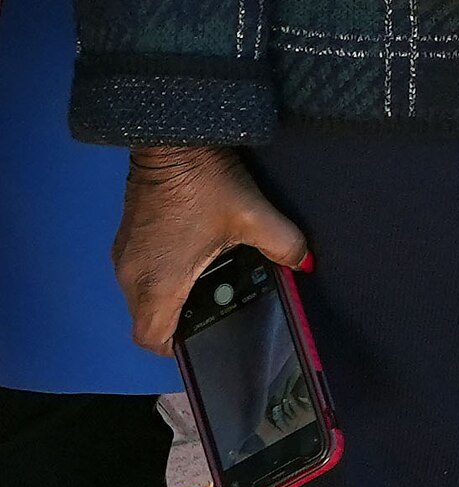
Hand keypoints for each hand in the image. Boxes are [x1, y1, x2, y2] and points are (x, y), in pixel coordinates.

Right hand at [112, 144, 307, 358]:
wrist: (171, 139)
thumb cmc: (204, 183)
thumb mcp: (254, 217)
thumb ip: (285, 246)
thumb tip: (305, 264)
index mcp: (156, 281)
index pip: (151, 338)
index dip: (178, 347)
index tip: (207, 336)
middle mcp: (131, 274)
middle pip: (147, 320)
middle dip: (181, 322)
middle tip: (219, 310)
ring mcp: (125, 255)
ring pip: (143, 296)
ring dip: (173, 297)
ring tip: (213, 284)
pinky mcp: (128, 237)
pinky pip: (142, 273)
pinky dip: (166, 277)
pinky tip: (197, 259)